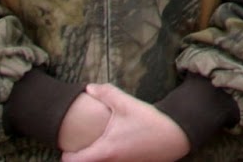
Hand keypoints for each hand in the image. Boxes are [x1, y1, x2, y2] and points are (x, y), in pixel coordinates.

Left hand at [60, 84, 190, 161]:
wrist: (176, 135)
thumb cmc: (149, 121)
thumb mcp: (127, 104)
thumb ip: (107, 94)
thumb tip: (88, 88)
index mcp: (104, 151)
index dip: (66, 154)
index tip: (68, 145)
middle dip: (80, 156)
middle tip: (82, 143)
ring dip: (96, 156)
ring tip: (99, 142)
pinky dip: (110, 157)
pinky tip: (118, 144)